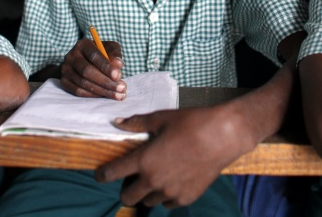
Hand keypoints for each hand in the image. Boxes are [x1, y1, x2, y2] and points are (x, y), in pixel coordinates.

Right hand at [60, 38, 125, 99]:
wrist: (81, 61)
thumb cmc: (100, 53)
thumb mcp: (109, 48)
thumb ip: (115, 53)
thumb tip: (118, 64)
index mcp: (83, 44)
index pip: (94, 55)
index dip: (106, 66)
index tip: (118, 76)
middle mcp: (71, 56)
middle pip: (87, 71)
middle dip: (106, 81)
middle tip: (122, 88)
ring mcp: (65, 69)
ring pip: (83, 83)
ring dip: (102, 91)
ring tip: (119, 94)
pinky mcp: (64, 81)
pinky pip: (78, 91)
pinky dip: (93, 95)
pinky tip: (106, 96)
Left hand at [96, 106, 250, 208]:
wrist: (222, 135)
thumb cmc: (191, 122)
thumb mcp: (161, 118)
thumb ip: (137, 123)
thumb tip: (117, 122)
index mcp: (144, 160)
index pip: (113, 173)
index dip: (102, 175)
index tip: (99, 175)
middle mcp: (154, 180)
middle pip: (128, 196)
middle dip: (125, 189)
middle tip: (132, 178)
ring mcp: (170, 192)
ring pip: (148, 202)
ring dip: (147, 192)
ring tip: (156, 176)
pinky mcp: (186, 198)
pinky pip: (168, 203)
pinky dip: (166, 195)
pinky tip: (173, 180)